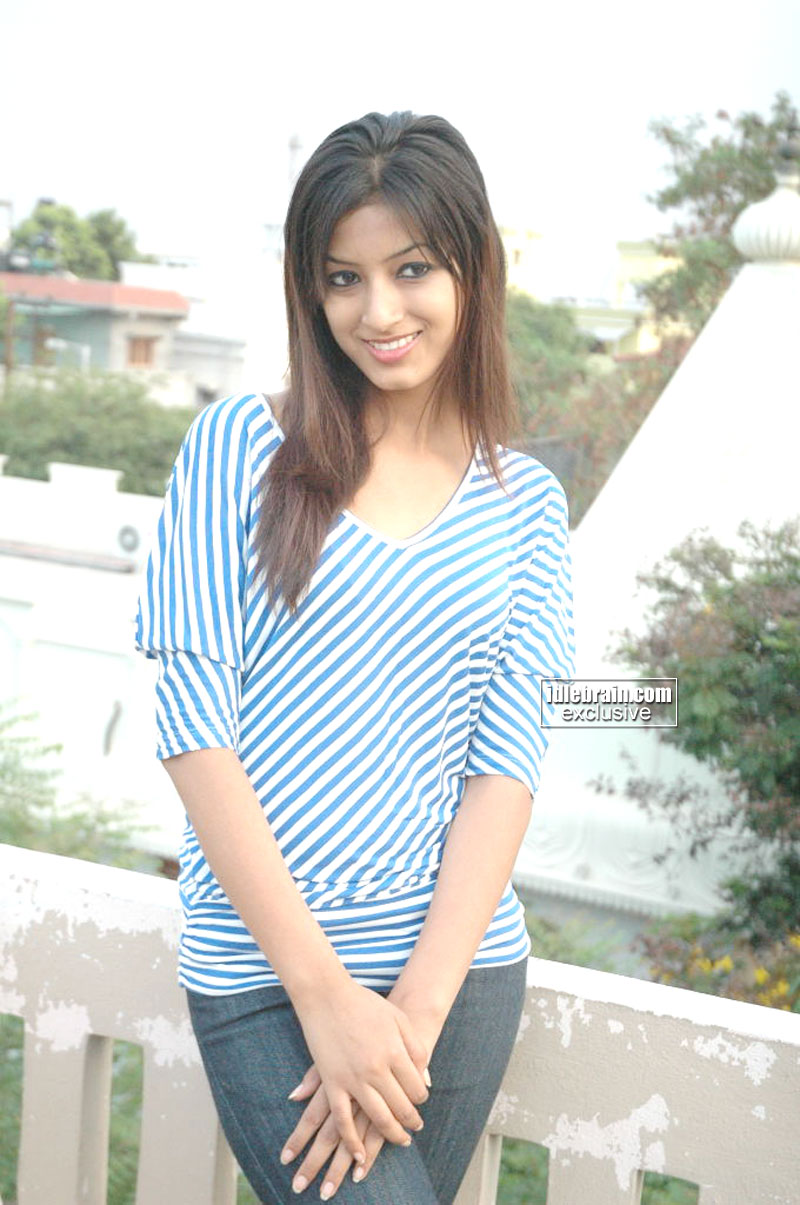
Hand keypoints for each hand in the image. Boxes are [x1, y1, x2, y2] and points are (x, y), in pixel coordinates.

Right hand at [293, 978, 430, 1163]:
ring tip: (401, 1141)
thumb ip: (415, 1048)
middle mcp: (377, 1070)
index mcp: (395, 1052)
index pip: (416, 1088)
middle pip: (401, 1107)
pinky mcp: (332, 1083)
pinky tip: (361, 1155)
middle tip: (415, 1129)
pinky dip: (352, 1142)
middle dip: (411, 1122)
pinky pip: (343, 1121)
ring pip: (378, 1119)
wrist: (326, 994)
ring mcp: (353, 1078)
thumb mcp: (397, 1019)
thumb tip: (426, 1080)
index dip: (421, 1099)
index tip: (420, 1102)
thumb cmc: (364, 1003)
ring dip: (392, 1135)